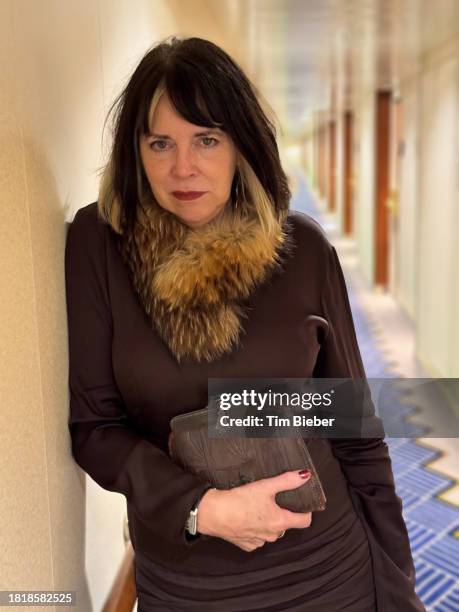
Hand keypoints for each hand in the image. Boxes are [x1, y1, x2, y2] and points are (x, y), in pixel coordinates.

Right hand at [197, 470, 312, 551]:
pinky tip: (247, 518)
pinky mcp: (247, 545)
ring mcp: (260, 542)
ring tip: (257, 507)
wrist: (214, 513)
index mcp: (281, 522)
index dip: (306, 511)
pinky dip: (256, 529)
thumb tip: (305, 475)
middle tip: (273, 499)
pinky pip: (258, 538)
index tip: (301, 502)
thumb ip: (287, 481)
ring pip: (272, 531)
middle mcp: (273, 536)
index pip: (305, 521)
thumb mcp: (265, 486)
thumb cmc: (240, 500)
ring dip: (269, 521)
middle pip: (286, 524)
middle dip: (283, 513)